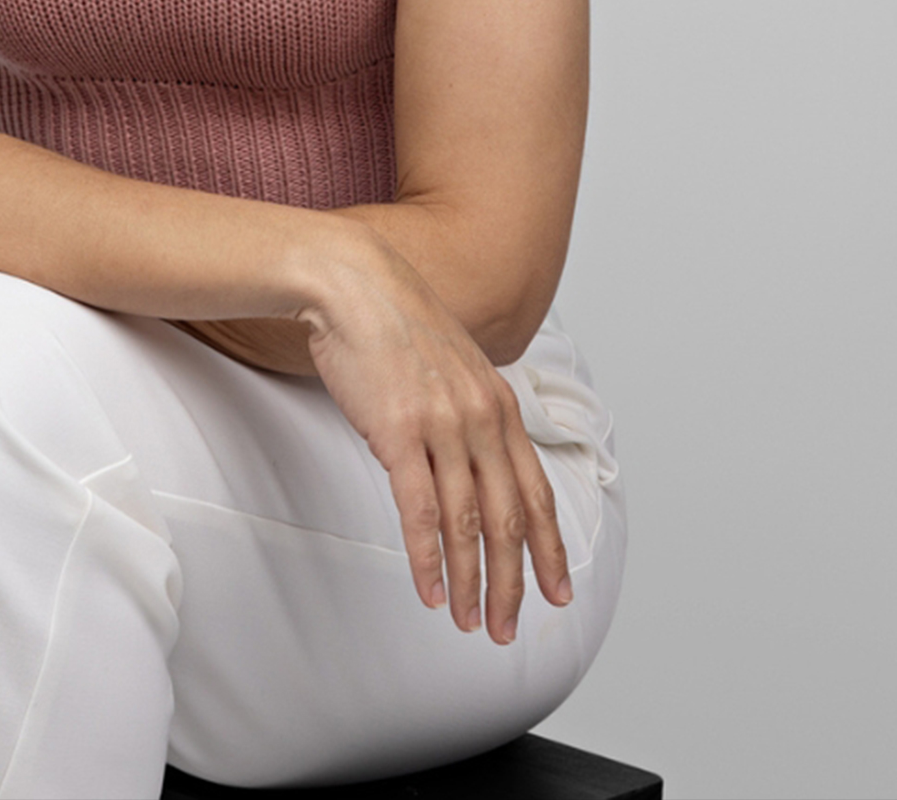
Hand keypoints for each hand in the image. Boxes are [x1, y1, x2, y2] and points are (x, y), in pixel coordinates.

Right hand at [297, 229, 572, 644]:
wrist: (353, 282)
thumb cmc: (395, 320)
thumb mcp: (455, 362)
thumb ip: (472, 409)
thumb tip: (475, 454)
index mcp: (498, 404)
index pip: (536, 493)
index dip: (550, 548)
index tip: (558, 591)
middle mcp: (480, 418)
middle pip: (508, 520)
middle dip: (514, 583)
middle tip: (507, 628)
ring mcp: (441, 425)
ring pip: (467, 524)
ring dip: (471, 582)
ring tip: (470, 622)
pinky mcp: (398, 432)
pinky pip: (418, 511)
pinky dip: (427, 558)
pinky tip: (431, 590)